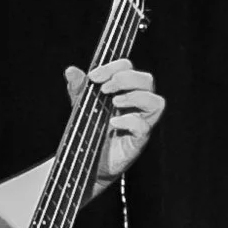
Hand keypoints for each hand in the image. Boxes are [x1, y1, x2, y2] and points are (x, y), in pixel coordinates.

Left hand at [70, 59, 164, 183]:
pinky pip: (144, 127)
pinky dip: (129, 121)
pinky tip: (113, 123)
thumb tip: (71, 71)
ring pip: (156, 102)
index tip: (94, 76)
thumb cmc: (90, 131)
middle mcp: (136, 105)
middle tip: (105, 89)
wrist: (87, 161)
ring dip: (135, 97)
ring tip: (114, 103)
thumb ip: (78, 88)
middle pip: (147, 80)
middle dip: (126, 79)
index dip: (113, 67)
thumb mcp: (82, 105)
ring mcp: (140, 122)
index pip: (128, 68)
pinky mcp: (137, 141)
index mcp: (124, 91)